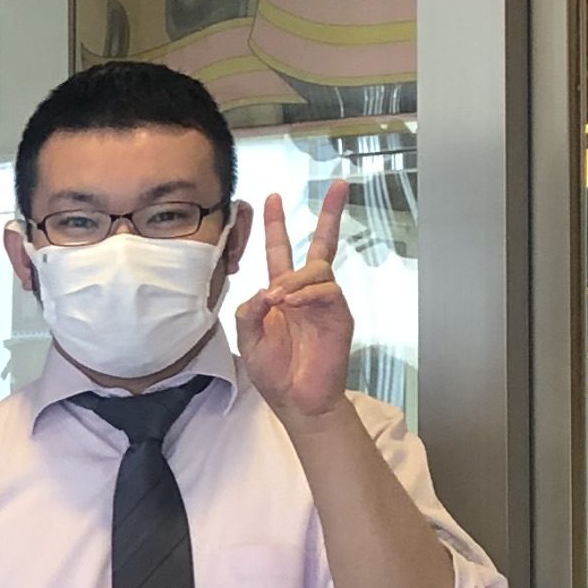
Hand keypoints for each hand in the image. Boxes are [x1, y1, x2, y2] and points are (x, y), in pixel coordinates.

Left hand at [234, 182, 354, 426]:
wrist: (297, 401)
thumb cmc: (275, 372)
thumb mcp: (248, 339)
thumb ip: (248, 311)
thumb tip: (264, 290)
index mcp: (283, 293)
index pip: (281, 251)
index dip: (275, 225)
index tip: (270, 197)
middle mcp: (307, 292)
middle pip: (322, 244)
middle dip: (330, 214)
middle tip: (338, 186)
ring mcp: (326, 302)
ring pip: (319, 267)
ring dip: (296, 278)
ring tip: (280, 299)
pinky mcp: (339, 316)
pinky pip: (328, 290)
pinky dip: (308, 293)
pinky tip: (293, 304)